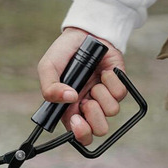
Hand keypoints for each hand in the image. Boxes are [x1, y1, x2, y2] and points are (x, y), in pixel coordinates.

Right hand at [37, 27, 126, 144]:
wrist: (85, 32)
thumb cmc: (64, 52)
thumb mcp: (48, 68)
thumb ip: (50, 88)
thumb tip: (70, 99)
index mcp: (70, 109)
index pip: (79, 134)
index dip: (81, 133)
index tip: (77, 119)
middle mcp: (88, 107)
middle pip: (99, 130)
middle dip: (94, 117)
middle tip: (87, 101)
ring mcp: (104, 97)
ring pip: (111, 112)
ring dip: (102, 96)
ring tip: (94, 82)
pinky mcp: (118, 86)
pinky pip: (120, 94)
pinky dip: (112, 82)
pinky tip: (105, 72)